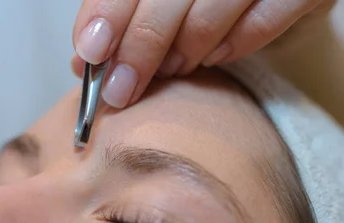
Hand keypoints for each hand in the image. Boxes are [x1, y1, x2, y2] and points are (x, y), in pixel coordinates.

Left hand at [72, 0, 335, 107]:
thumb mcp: (160, 0)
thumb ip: (123, 20)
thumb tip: (82, 62)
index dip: (108, 14)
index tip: (91, 54)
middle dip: (139, 48)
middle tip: (120, 91)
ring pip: (210, 11)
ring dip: (183, 51)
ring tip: (171, 71)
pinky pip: (261, 23)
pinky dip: (232, 47)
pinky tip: (213, 59)